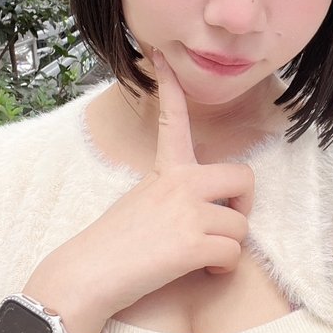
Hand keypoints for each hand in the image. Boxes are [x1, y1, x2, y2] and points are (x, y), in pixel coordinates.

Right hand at [22, 50, 254, 332]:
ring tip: (202, 259)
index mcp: (165, 170)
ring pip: (241, 226)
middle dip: (245, 204)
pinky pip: (233, 254)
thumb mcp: (141, 202)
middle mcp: (181, 183)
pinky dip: (222, 269)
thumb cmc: (112, 246)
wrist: (87, 275)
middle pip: (244, 176)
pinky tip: (204, 273)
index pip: (173, 119)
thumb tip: (207, 210)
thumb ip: (174, 195)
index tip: (161, 56)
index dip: (170, 86)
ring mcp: (188, 211)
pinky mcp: (193, 243)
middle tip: (227, 221)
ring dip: (227, 248)